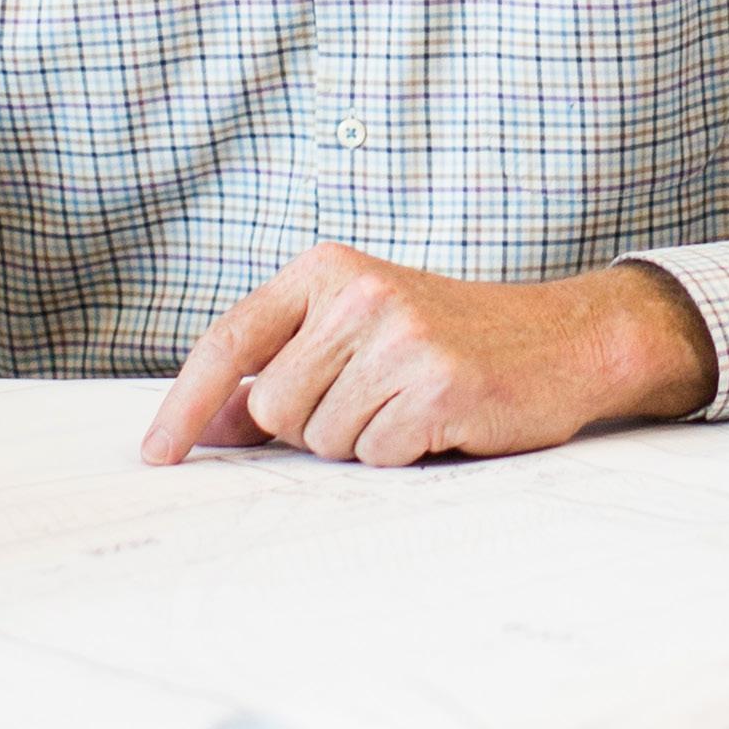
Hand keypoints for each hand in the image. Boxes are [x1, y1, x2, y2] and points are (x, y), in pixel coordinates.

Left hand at [142, 250, 716, 469]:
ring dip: (362, 441)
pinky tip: (443, 422)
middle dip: (312, 426)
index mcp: (330, 271)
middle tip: (376, 400)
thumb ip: (284, 370)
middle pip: (271, 408)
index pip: (228, 340)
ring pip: (321, 440)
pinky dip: (405, 455)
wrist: (569, 338)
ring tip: (413, 406)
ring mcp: (400, 338)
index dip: (185, 404)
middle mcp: (360, 295)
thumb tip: (209, 427)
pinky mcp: (438, 385)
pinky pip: (377, 457)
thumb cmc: (458, 340)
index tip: (159, 455)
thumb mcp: (362, 335)